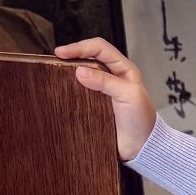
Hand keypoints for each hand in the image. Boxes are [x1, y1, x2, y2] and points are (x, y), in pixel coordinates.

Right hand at [54, 38, 156, 162]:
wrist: (141, 147)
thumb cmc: (141, 121)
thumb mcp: (128, 95)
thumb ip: (106, 81)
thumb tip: (80, 71)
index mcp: (124, 69)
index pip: (100, 48)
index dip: (80, 47)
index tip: (61, 53)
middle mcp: (112, 76)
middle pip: (88, 58)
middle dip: (71, 56)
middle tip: (54, 61)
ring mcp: (102, 90)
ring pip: (81, 74)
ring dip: (68, 72)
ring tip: (54, 73)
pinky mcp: (94, 104)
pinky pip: (79, 92)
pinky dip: (69, 89)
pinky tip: (60, 90)